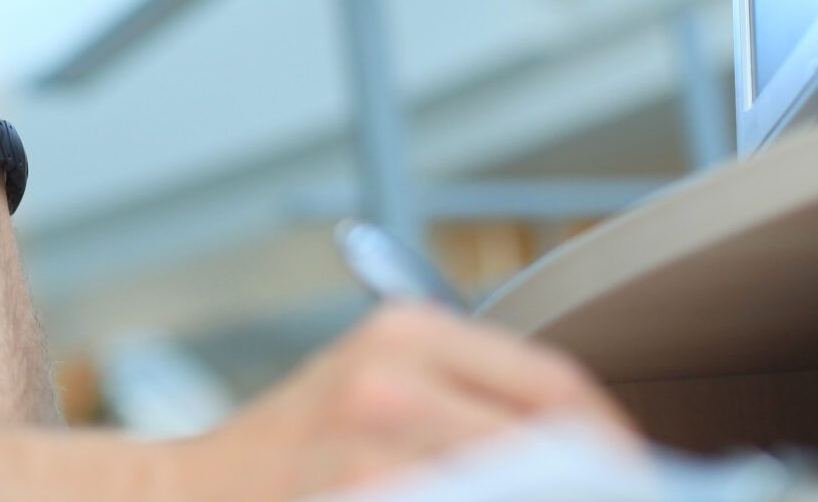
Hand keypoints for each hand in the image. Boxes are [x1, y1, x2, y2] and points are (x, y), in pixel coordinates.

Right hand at [174, 303, 637, 499]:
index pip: (557, 389)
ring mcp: (366, 448)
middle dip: (591, 491)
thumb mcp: (376, 393)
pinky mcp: (353, 494)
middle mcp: (387, 378)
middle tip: (623, 498)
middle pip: (548, 451)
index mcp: (407, 333)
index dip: (616, 450)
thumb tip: (603, 464)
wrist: (176, 498)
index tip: (641, 482)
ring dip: (543, 500)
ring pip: (510, 488)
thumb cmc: (289, 459)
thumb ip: (474, 410)